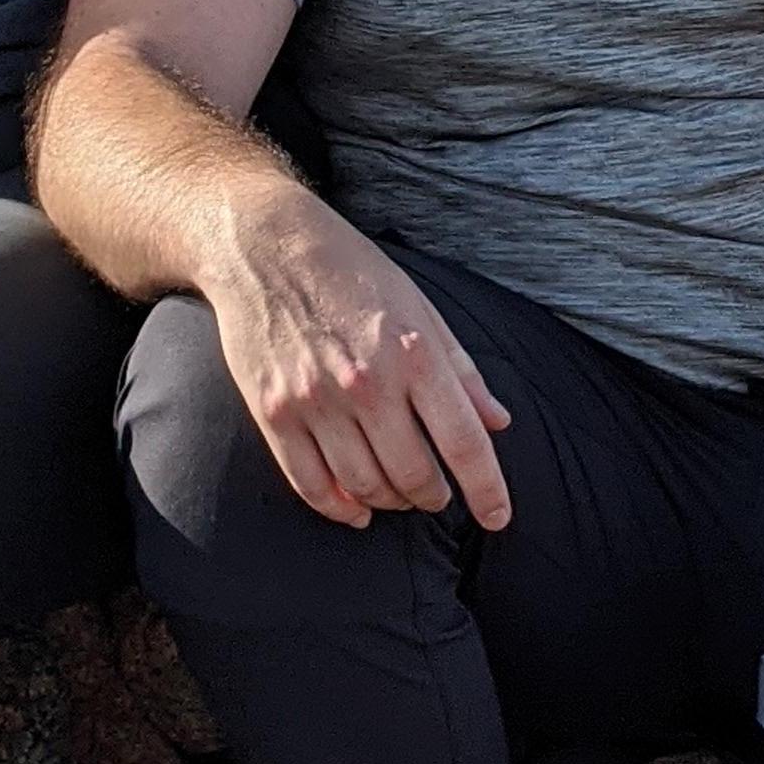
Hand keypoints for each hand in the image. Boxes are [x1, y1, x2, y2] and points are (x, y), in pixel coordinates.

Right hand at [204, 191, 513, 531]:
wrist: (265, 245)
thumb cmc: (353, 272)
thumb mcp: (422, 307)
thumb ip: (462, 371)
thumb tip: (498, 423)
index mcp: (414, 353)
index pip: (464, 443)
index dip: (487, 491)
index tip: (498, 518)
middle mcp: (367, 383)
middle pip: (414, 476)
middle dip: (434, 497)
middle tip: (438, 495)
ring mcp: (316, 401)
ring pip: (364, 487)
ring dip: (390, 502)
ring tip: (399, 495)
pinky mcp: (274, 412)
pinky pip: (310, 484)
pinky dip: (339, 508)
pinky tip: (356, 509)